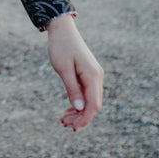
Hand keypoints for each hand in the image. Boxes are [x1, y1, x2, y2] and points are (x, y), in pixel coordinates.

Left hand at [46, 14, 103, 130]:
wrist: (62, 30)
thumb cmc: (61, 47)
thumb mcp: (63, 69)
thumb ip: (72, 88)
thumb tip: (80, 108)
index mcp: (93, 76)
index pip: (93, 105)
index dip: (84, 119)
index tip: (73, 127)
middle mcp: (97, 77)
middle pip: (93, 105)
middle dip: (81, 117)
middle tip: (64, 124)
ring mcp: (94, 76)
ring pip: (90, 101)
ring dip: (79, 112)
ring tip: (64, 119)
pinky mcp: (89, 74)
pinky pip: (87, 93)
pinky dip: (79, 103)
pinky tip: (68, 109)